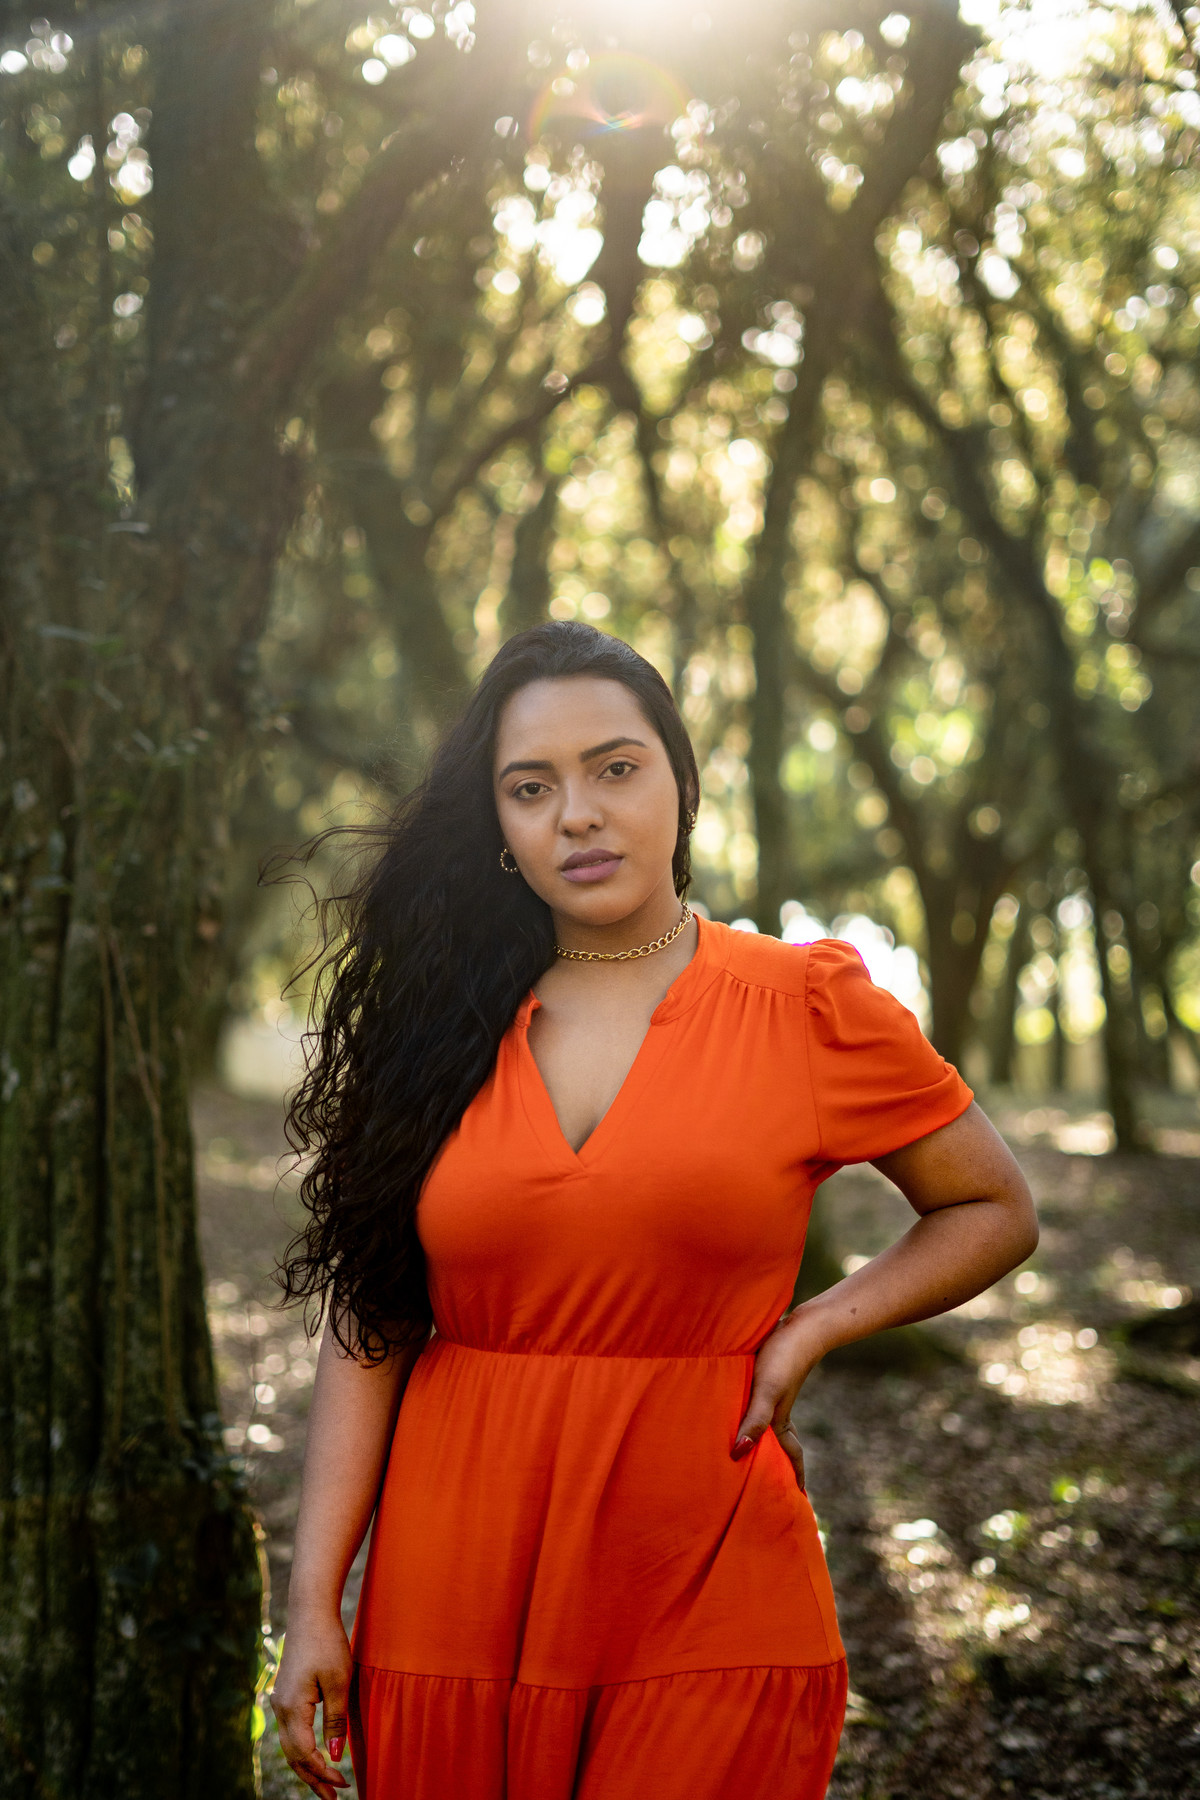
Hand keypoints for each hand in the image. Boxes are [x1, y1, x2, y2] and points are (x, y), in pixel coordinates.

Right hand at [270, 1612, 352, 1797]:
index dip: (324, 1773)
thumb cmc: (328, 1643)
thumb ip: (335, 1722)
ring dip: (307, 1766)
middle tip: (333, 1797)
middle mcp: (280, 1708)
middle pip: (294, 1757)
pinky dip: (303, 1749)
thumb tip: (335, 1757)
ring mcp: (280, 1700)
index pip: (306, 1755)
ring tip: (326, 1783)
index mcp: (291, 1709)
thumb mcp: (339, 1683)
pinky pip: (291, 1731)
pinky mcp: (285, 1694)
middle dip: (313, 1779)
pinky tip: (316, 1755)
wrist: (310, 1612)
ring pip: (290, 1746)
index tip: (344, 1784)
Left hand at [730, 1308, 825, 1487]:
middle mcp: (777, 1411)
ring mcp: (772, 1394)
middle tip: (771, 1485)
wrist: (801, 1326)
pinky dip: (751, 1415)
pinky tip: (739, 1409)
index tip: (800, 1500)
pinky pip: (757, 1406)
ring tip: (750, 1452)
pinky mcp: (766, 1377)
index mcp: (780, 1421)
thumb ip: (754, 1420)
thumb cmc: (783, 1358)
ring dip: (762, 1440)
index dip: (794, 1478)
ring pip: (766, 1425)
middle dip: (778, 1465)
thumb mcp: (766, 1390)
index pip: (790, 1457)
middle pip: (779, 1445)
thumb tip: (739, 1453)